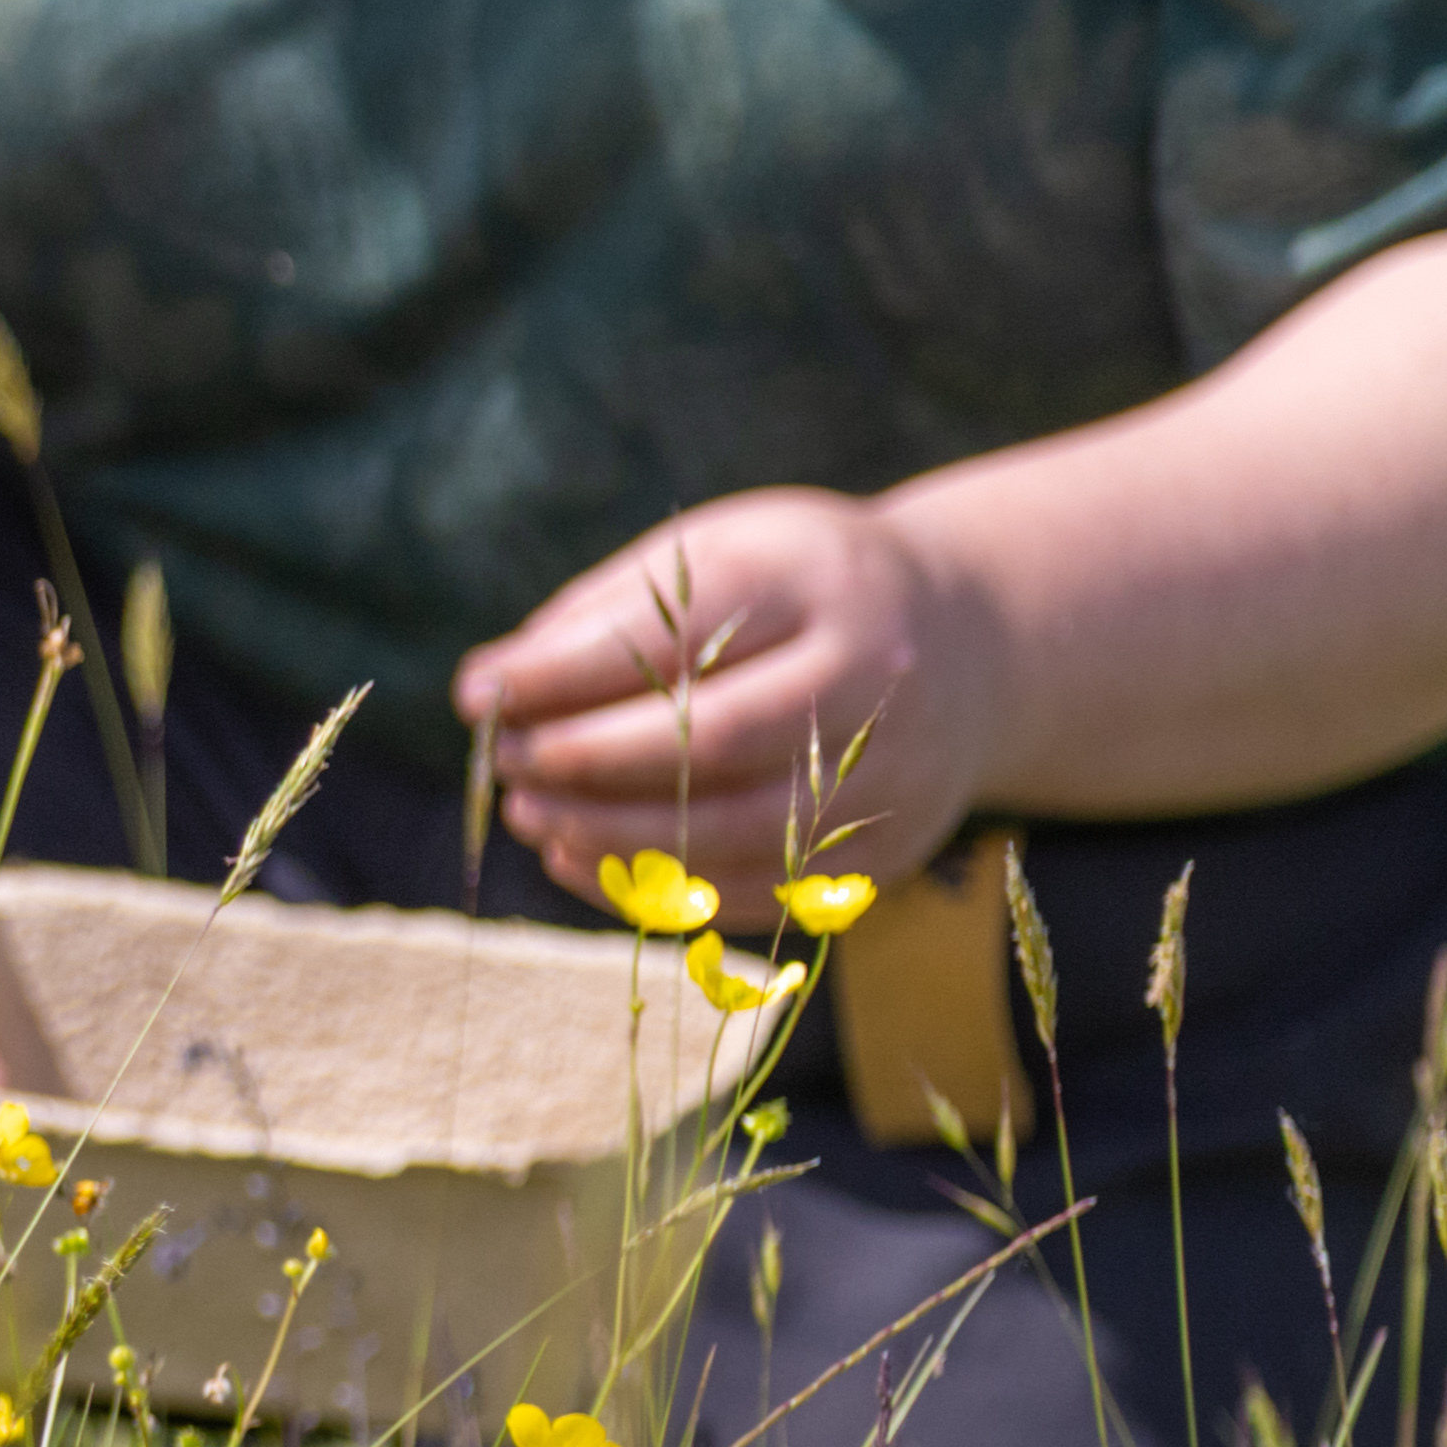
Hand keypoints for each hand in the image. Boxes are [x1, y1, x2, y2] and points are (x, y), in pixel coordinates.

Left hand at [451, 487, 1007, 892]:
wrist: (966, 647)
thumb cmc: (797, 592)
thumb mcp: (715, 559)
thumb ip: (604, 616)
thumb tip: (491, 686)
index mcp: (816, 583)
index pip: (675, 638)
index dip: (563, 674)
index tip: (479, 694)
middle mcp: (869, 677)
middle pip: (710, 740)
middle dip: (585, 761)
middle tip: (504, 767)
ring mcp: (890, 772)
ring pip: (734, 827)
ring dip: (611, 835)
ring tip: (530, 815)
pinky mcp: (885, 850)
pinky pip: (757, 887)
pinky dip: (657, 885)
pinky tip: (581, 860)